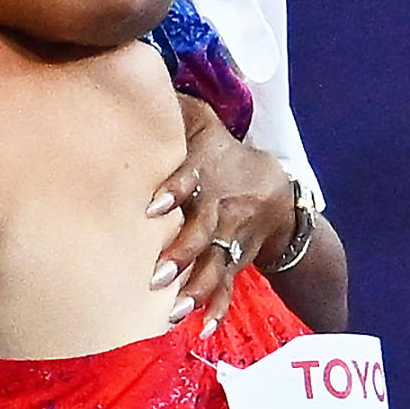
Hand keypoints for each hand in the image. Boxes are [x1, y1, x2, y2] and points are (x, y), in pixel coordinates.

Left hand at [148, 96, 295, 332]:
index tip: (153, 205)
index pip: (192, 177)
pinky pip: (227, 288)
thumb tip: (134, 79)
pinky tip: (204, 329)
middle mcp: (220, 209)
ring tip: (174, 310)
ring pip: (214, 265)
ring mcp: (229, 240)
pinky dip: (217, 308)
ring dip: (195, 288)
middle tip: (157, 274)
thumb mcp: (205, 126)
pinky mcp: (234, 263)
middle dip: (182, 253)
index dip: (175, 189)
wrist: (276, 193)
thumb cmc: (223, 155)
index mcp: (208, 172)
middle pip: (202, 231)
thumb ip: (175, 109)